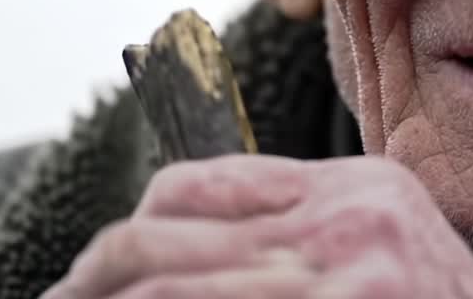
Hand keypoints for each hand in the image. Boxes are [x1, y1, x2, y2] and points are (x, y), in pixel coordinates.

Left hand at [41, 154, 472, 298]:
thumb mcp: (385, 277)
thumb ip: (306, 256)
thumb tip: (172, 264)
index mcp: (363, 189)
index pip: (197, 187)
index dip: (130, 239)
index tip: (87, 285)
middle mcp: (359, 214)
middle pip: (160, 230)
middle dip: (89, 283)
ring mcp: (357, 268)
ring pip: (160, 284)